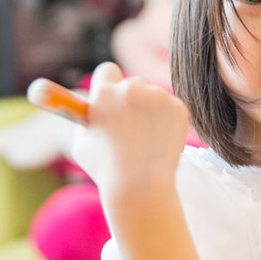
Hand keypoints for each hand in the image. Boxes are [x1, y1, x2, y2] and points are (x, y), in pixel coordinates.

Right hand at [72, 62, 189, 202]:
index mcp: (104, 95)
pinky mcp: (178, 108)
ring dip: (151, 111)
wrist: (141, 189)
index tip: (112, 94)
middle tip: (133, 126)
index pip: (108, 70)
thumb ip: (86, 122)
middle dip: (133, 100)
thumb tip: (91, 108)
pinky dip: (168, 121)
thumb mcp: (82, 146)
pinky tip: (161, 141)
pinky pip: (171, 108)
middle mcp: (131, 90)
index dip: (109, 83)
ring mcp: (158, 98)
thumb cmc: (107, 171)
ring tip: (147, 141)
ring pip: (154, 96)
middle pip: (134, 83)